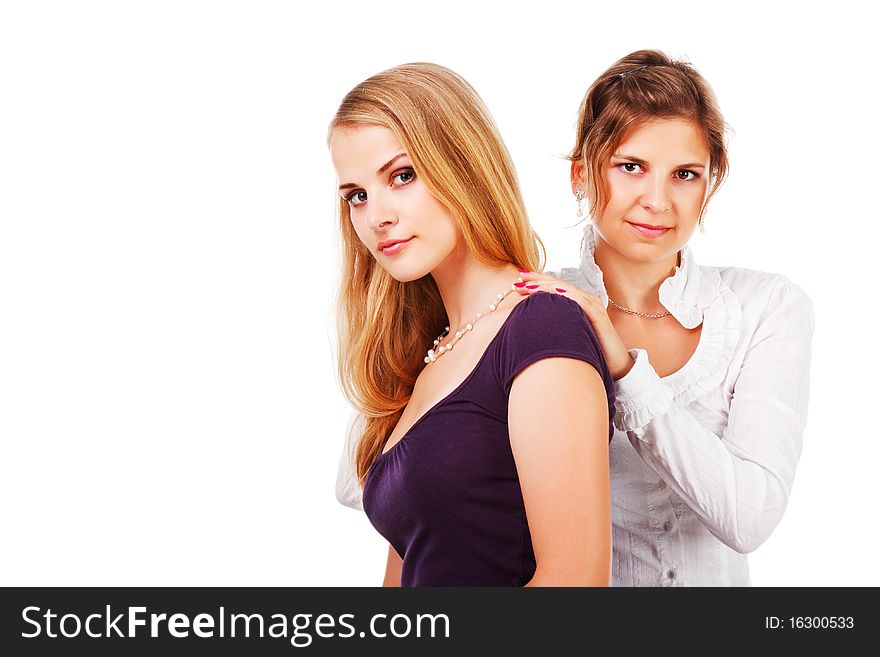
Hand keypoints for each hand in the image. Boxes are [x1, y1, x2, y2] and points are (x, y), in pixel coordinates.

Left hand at [515, 271, 633, 379]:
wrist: (615, 366)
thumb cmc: (589, 352)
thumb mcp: (567, 336)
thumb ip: (553, 327)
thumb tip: (528, 326)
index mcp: (577, 303)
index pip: (554, 287)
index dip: (536, 282)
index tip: (517, 281)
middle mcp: (585, 300)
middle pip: (558, 284)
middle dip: (537, 280)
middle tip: (518, 277)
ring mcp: (593, 306)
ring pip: (567, 290)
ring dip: (546, 286)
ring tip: (528, 286)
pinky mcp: (598, 316)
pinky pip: (580, 301)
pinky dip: (565, 295)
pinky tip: (552, 294)